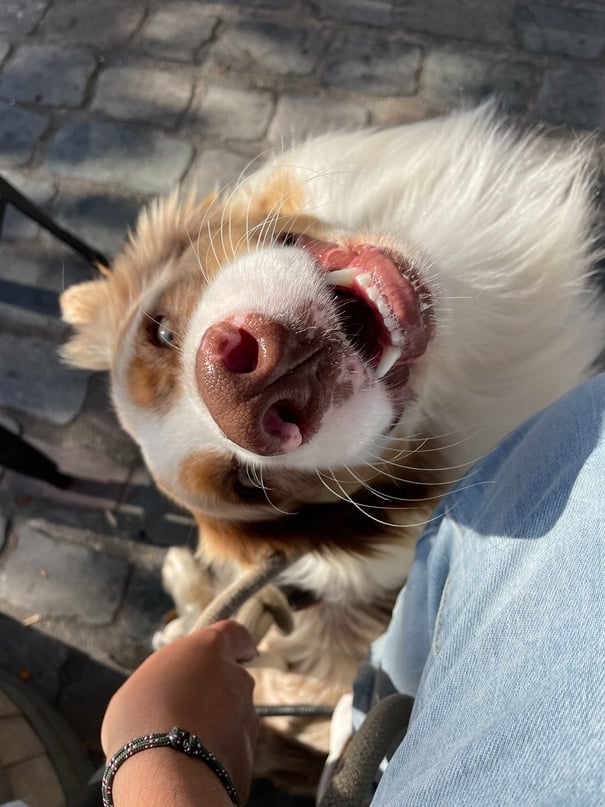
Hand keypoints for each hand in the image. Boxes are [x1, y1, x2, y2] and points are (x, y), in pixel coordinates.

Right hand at [101, 620, 259, 801]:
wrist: (164, 772)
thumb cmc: (142, 718)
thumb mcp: (143, 683)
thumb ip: (169, 679)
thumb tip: (169, 695)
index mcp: (210, 649)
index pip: (236, 634)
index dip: (238, 644)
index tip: (241, 650)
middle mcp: (236, 677)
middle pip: (232, 680)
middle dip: (215, 694)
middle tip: (184, 712)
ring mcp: (247, 716)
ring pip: (234, 716)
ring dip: (216, 725)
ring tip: (182, 743)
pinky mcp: (248, 753)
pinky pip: (232, 749)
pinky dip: (217, 754)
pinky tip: (192, 764)